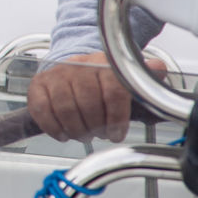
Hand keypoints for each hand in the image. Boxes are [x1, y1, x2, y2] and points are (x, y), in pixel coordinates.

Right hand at [26, 51, 165, 142]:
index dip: (117, 118)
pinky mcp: (38, 84)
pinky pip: (41, 109)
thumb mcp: (126, 76)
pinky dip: (52, 127)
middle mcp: (78, 65)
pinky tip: (63, 133)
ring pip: (64, 108)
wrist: (73, 68)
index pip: (113, 91)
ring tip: (83, 134)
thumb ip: (144, 75)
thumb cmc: (101, 80)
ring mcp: (56, 74)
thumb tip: (159, 70)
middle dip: (95, 126)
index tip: (117, 134)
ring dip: (76, 129)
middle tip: (99, 134)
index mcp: (104, 63)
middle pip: (87, 102)